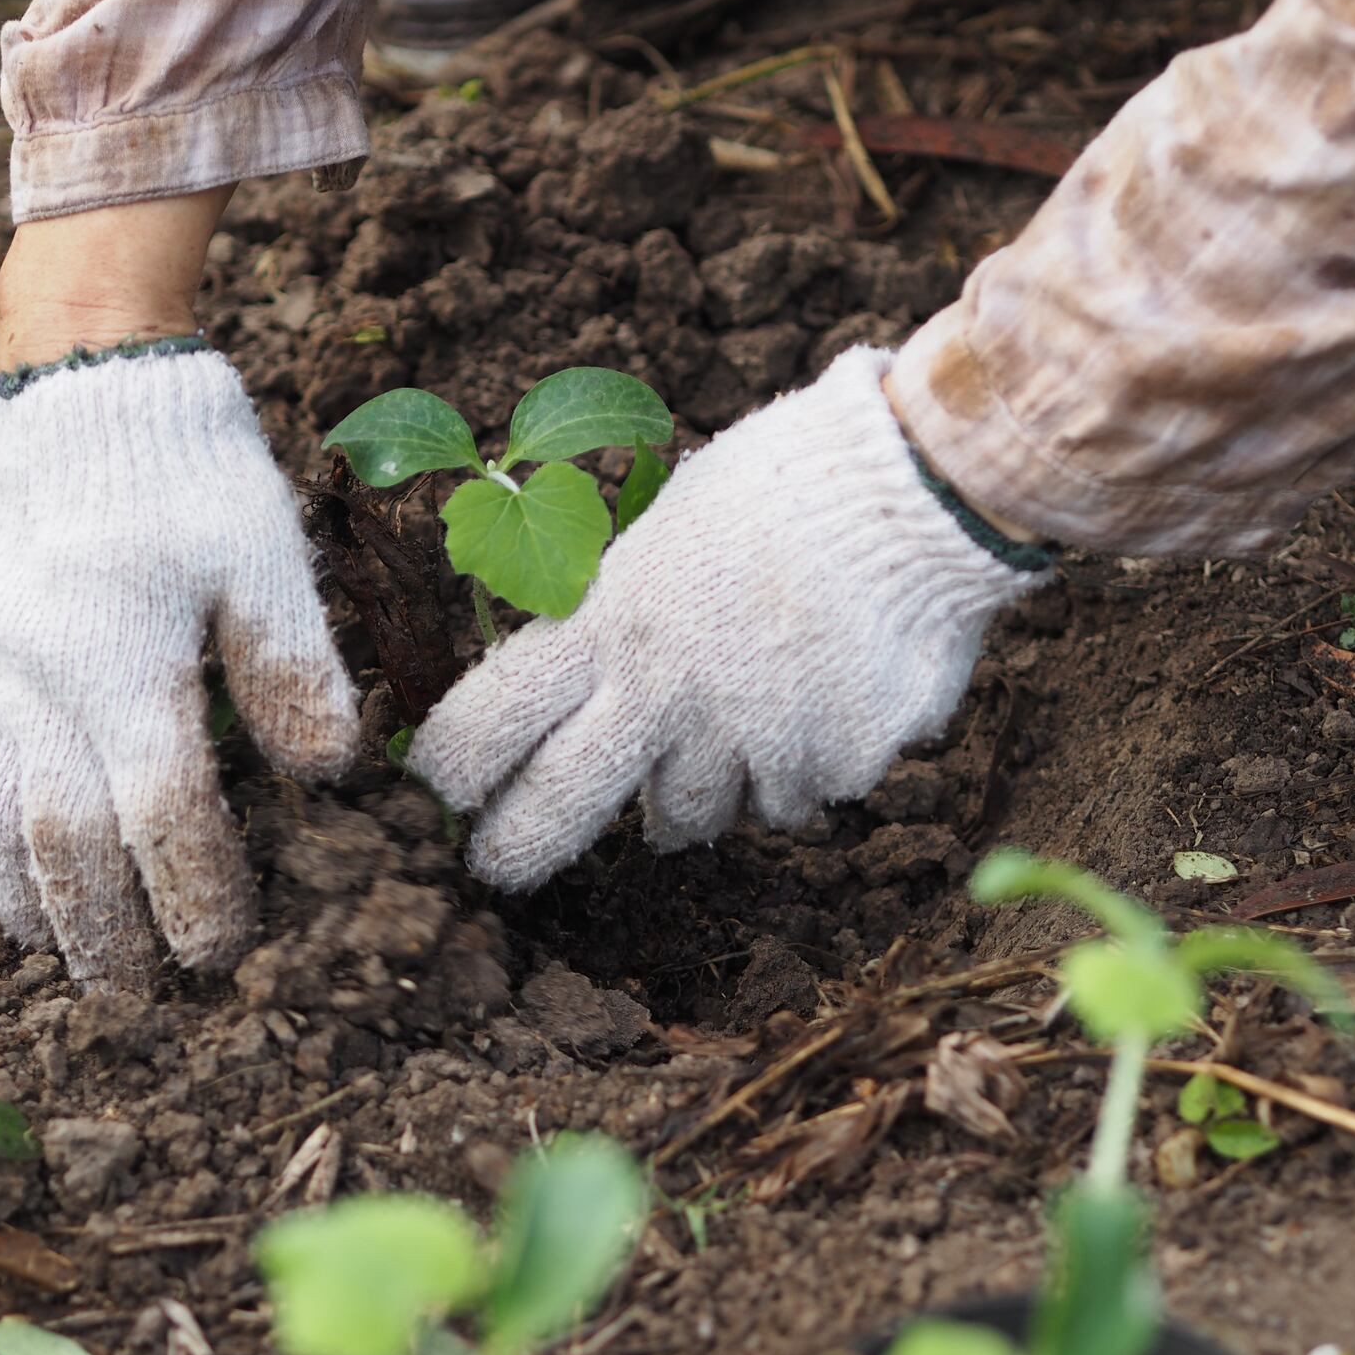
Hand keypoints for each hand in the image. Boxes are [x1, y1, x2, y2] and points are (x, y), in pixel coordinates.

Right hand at [0, 344, 357, 987]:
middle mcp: (46, 685)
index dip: (195, 889)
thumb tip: (327, 774)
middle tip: (145, 1001)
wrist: (85, 395)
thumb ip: (290, 666)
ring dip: (43, 905)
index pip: (162, 812)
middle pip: (72, 839)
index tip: (225, 954)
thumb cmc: (187, 473)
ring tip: (70, 972)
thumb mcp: (264, 555)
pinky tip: (8, 893)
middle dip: (112, 926)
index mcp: (123, 663)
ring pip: (6, 818)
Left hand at [409, 346, 1046, 890]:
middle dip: (517, 847)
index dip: (453, 766)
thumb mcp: (670, 529)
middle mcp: (663, 694)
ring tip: (721, 727)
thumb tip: (593, 675)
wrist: (916, 493)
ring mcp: (746, 743)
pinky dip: (794, 769)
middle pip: (560, 805)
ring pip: (690, 814)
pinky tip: (817, 700)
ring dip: (691, 790)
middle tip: (496, 868)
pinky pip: (791, 798)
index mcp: (609, 619)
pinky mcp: (825, 770)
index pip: (494, 715)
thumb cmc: (785, 486)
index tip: (438, 791)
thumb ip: (625, 611)